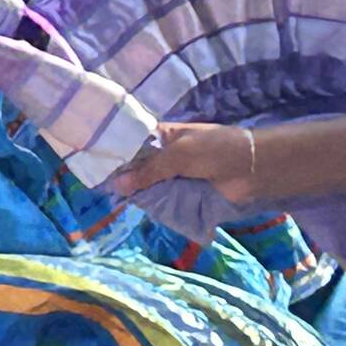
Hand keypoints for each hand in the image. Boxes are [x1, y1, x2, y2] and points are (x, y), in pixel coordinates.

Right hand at [111, 122, 259, 205]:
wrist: (252, 169)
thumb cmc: (217, 150)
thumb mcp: (180, 154)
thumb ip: (149, 169)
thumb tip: (117, 184)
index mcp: (166, 135)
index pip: (134, 143)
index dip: (117, 153)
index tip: (94, 166)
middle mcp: (168, 154)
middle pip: (139, 167)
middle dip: (124, 178)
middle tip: (98, 189)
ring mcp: (176, 175)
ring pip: (148, 185)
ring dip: (137, 193)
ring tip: (111, 202)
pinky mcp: (185, 194)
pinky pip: (163, 199)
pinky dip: (153, 204)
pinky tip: (136, 209)